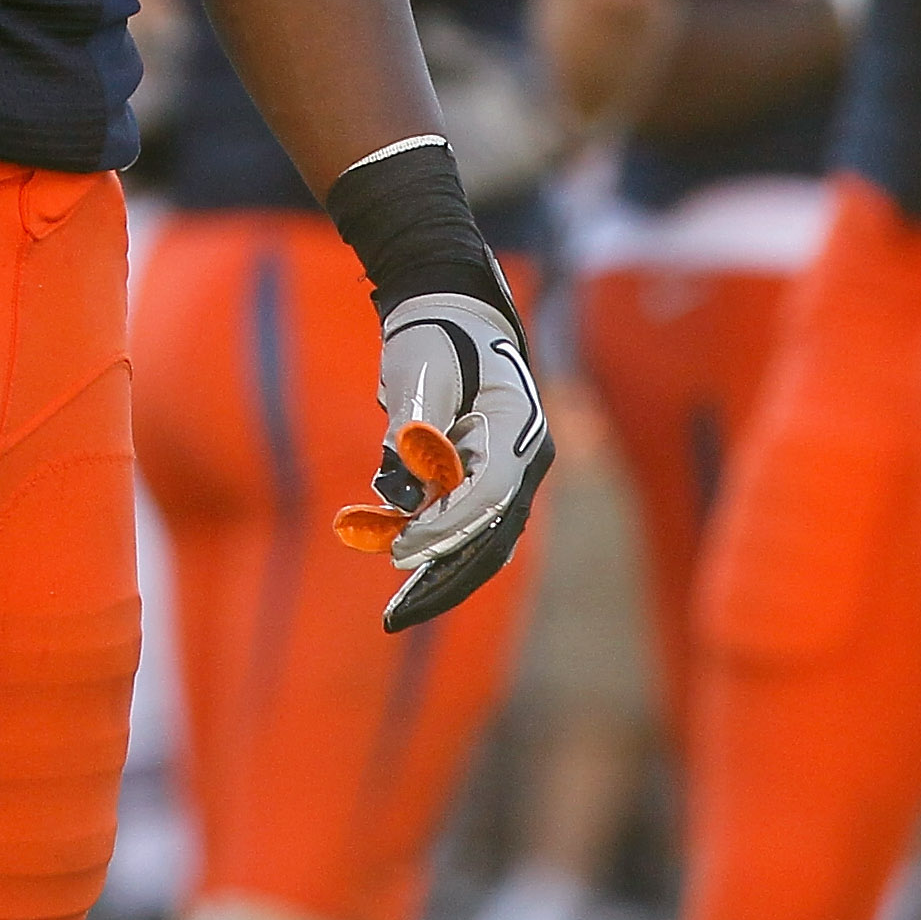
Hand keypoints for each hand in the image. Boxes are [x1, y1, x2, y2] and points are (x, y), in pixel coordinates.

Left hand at [334, 290, 552, 631]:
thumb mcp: (419, 371)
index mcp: (518, 426)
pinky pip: (464, 524)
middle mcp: (522, 456)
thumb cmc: (433, 333)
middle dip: (448, 575)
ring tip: (398, 611)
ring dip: (441, 573)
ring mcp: (506, 469)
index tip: (403, 547)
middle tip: (400, 611)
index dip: (448, 524)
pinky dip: (435, 547)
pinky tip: (402, 571)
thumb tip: (402, 486)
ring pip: (481, 539)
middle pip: (492, 533)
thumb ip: (415, 427)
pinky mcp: (482, 475)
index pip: (489, 493)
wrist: (444, 308)